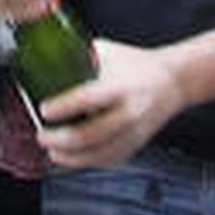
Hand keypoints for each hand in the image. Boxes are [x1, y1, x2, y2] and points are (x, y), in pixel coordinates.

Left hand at [33, 39, 187, 170]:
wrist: (173, 80)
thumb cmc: (139, 64)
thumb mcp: (109, 53)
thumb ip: (81, 57)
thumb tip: (51, 58)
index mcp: (121, 87)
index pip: (87, 99)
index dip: (63, 107)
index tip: (43, 110)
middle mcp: (129, 113)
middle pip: (90, 135)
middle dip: (60, 140)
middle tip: (42, 135)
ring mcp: (134, 133)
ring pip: (98, 154)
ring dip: (71, 158)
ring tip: (53, 152)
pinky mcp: (136, 145)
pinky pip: (109, 160)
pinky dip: (89, 162)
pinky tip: (73, 158)